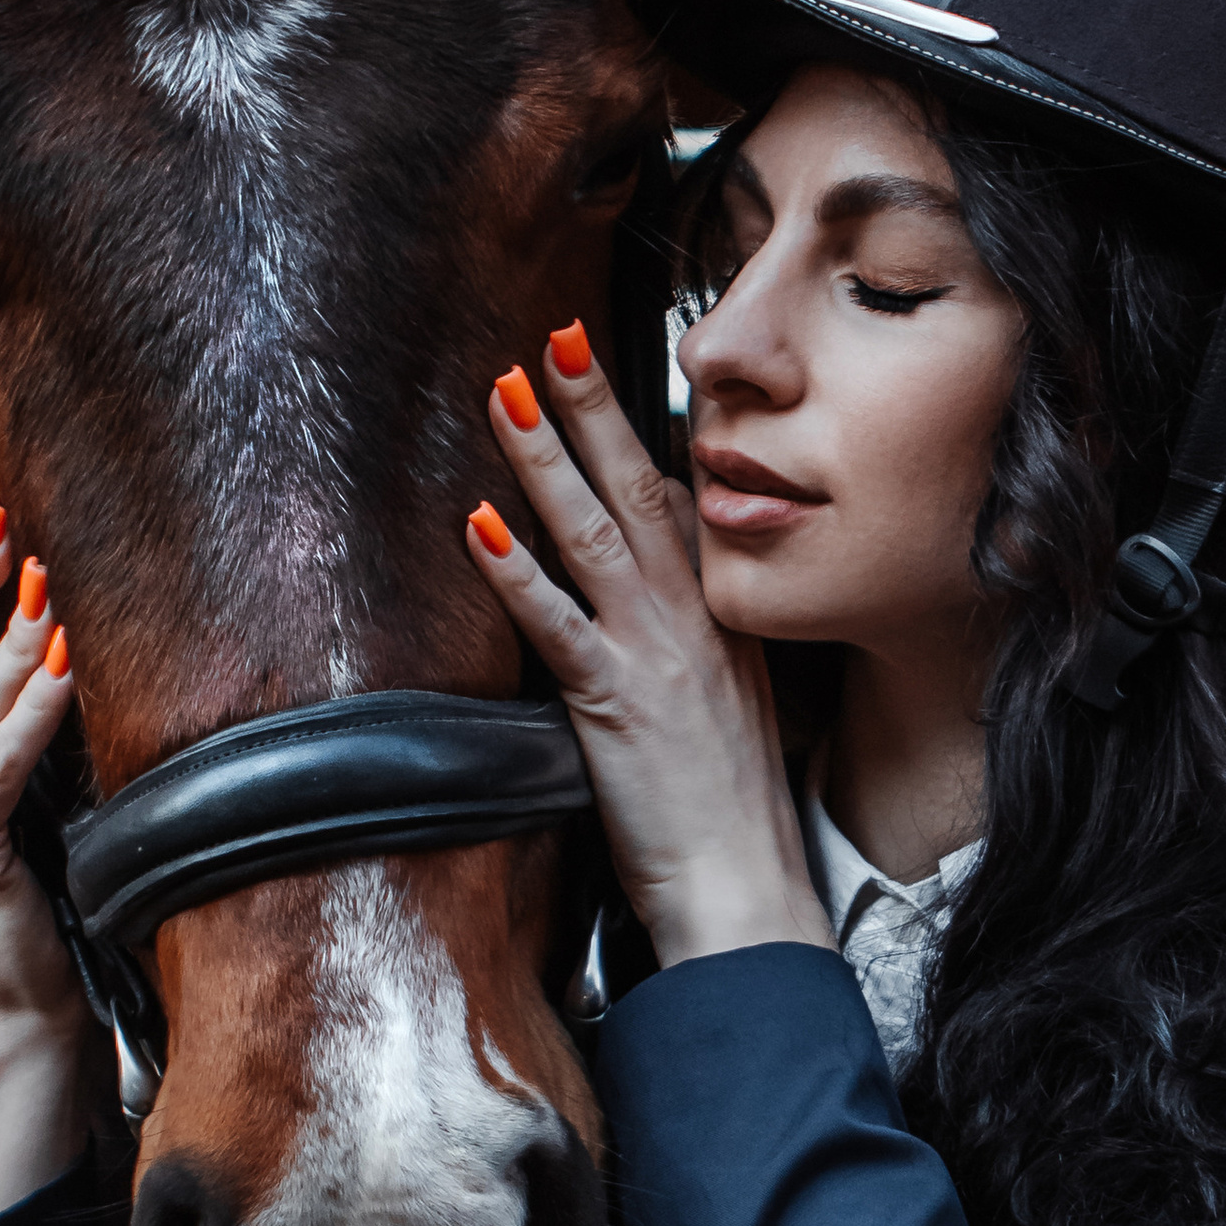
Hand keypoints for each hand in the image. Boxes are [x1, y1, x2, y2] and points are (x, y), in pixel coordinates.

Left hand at [464, 331, 833, 972]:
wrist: (746, 889)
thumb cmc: (733, 817)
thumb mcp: (730, 710)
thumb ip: (695, 651)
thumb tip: (661, 625)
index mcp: (724, 619)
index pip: (683, 504)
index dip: (644, 432)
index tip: (607, 371)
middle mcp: (696, 622)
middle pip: (641, 491)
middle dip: (595, 409)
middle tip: (557, 336)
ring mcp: (658, 657)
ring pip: (595, 535)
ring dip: (546, 459)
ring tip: (508, 394)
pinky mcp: (616, 705)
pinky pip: (559, 624)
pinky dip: (516, 573)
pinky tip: (480, 528)